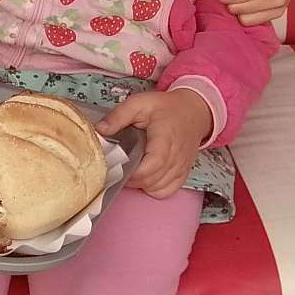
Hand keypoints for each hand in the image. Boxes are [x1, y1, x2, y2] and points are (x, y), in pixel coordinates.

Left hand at [99, 86, 215, 197]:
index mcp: (165, 138)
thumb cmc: (167, 108)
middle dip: (131, 179)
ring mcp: (181, 167)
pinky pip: (168, 191)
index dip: (132, 172)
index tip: (118, 166)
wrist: (194, 111)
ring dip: (141, 184)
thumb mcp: (139, 103)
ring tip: (132, 170)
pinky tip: (146, 177)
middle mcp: (176, 156)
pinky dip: (154, 189)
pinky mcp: (183, 173)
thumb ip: (119, 116)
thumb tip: (100, 130)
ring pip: (158, 189)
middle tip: (119, 167)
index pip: (151, 166)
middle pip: (151, 180)